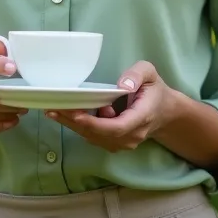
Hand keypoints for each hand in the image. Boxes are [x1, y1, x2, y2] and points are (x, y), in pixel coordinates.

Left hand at [45, 61, 178, 151]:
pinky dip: (79, 126)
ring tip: (54, 110)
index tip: (76, 114)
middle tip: (53, 109)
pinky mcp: (115, 143)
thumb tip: (122, 85)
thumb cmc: (154, 90)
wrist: (164, 113)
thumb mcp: (150, 73)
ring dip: (73, 125)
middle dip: (75, 122)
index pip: (117, 127)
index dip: (95, 123)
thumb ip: (137, 75)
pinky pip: (94, 137)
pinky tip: (66, 114)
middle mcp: (132, 135)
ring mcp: (123, 143)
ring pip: (94, 138)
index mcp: (142, 117)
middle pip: (100, 135)